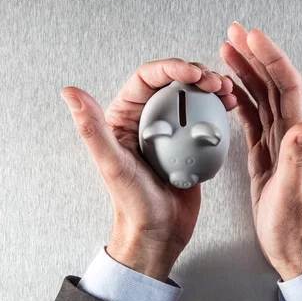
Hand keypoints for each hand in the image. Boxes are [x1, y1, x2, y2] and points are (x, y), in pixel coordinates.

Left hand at [61, 59, 236, 281]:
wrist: (159, 232)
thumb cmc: (133, 205)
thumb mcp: (112, 165)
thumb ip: (92, 129)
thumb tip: (70, 93)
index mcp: (123, 118)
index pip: (146, 80)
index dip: (170, 68)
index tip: (192, 74)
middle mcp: (146, 120)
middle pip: (173, 83)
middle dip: (196, 75)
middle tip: (214, 83)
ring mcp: (170, 131)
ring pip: (191, 97)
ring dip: (211, 88)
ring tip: (227, 92)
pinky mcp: (189, 144)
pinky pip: (204, 118)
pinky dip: (218, 108)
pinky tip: (231, 106)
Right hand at [220, 23, 301, 280]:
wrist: (291, 247)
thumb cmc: (294, 226)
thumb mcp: (293, 193)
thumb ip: (297, 157)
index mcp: (298, 139)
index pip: (287, 87)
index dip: (272, 59)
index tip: (254, 38)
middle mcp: (290, 135)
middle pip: (273, 84)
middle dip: (256, 56)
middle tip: (236, 33)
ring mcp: (276, 143)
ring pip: (261, 97)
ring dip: (246, 72)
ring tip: (228, 52)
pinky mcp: (264, 154)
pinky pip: (252, 119)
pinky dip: (241, 100)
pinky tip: (229, 89)